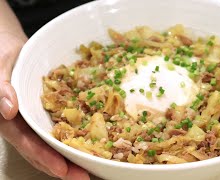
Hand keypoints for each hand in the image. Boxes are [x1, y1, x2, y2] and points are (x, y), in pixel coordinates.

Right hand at [0, 32, 89, 179]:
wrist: (14, 48)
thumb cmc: (2, 55)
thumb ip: (1, 88)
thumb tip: (9, 110)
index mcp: (10, 120)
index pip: (27, 143)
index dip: (44, 158)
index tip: (62, 169)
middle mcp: (25, 124)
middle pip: (44, 150)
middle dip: (64, 165)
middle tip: (84, 177)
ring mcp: (39, 118)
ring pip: (55, 141)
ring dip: (73, 154)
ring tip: (93, 165)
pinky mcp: (51, 110)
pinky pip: (64, 124)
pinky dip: (77, 134)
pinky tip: (93, 140)